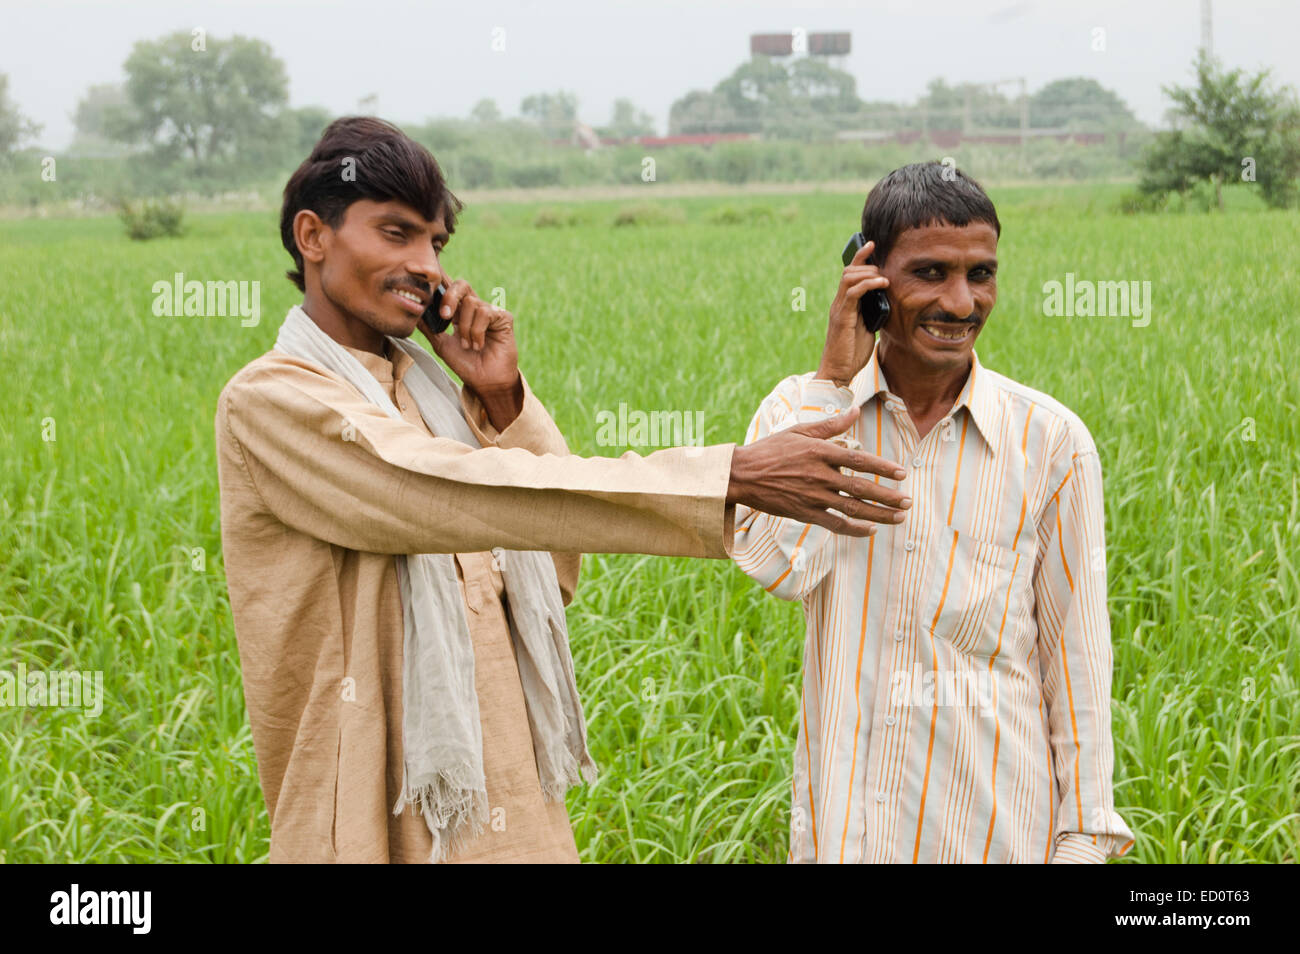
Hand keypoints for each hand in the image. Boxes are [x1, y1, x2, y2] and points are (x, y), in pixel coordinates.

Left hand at [417, 277, 520, 396]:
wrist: (484, 381)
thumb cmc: (465, 364)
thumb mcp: (441, 343)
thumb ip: (428, 326)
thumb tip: (412, 310)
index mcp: (459, 311)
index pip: (450, 289)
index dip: (440, 280)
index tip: (426, 279)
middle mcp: (475, 308)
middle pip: (461, 285)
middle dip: (450, 297)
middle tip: (444, 316)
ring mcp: (490, 311)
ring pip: (471, 303)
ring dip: (465, 328)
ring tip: (468, 345)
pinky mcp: (503, 317)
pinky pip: (485, 313)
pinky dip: (477, 331)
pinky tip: (478, 345)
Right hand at [727, 406, 910, 536]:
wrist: (741, 475)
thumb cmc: (770, 450)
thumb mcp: (799, 431)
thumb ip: (830, 425)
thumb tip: (855, 410)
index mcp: (820, 452)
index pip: (860, 460)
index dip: (883, 468)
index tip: (902, 473)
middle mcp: (820, 475)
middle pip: (862, 488)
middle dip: (888, 497)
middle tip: (908, 502)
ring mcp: (813, 497)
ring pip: (853, 509)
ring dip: (879, 515)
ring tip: (898, 518)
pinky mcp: (805, 513)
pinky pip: (835, 525)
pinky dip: (854, 530)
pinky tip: (870, 531)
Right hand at [817, 239, 887, 387]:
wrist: (838, 372)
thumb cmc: (852, 354)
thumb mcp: (868, 329)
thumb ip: (873, 314)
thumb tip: (886, 303)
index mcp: (845, 305)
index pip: (850, 274)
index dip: (860, 257)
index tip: (872, 244)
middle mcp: (839, 303)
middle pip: (849, 270)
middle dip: (867, 263)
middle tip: (884, 270)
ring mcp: (839, 309)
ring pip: (849, 277)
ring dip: (869, 273)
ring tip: (884, 278)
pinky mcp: (842, 317)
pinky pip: (853, 292)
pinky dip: (868, 284)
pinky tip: (882, 284)